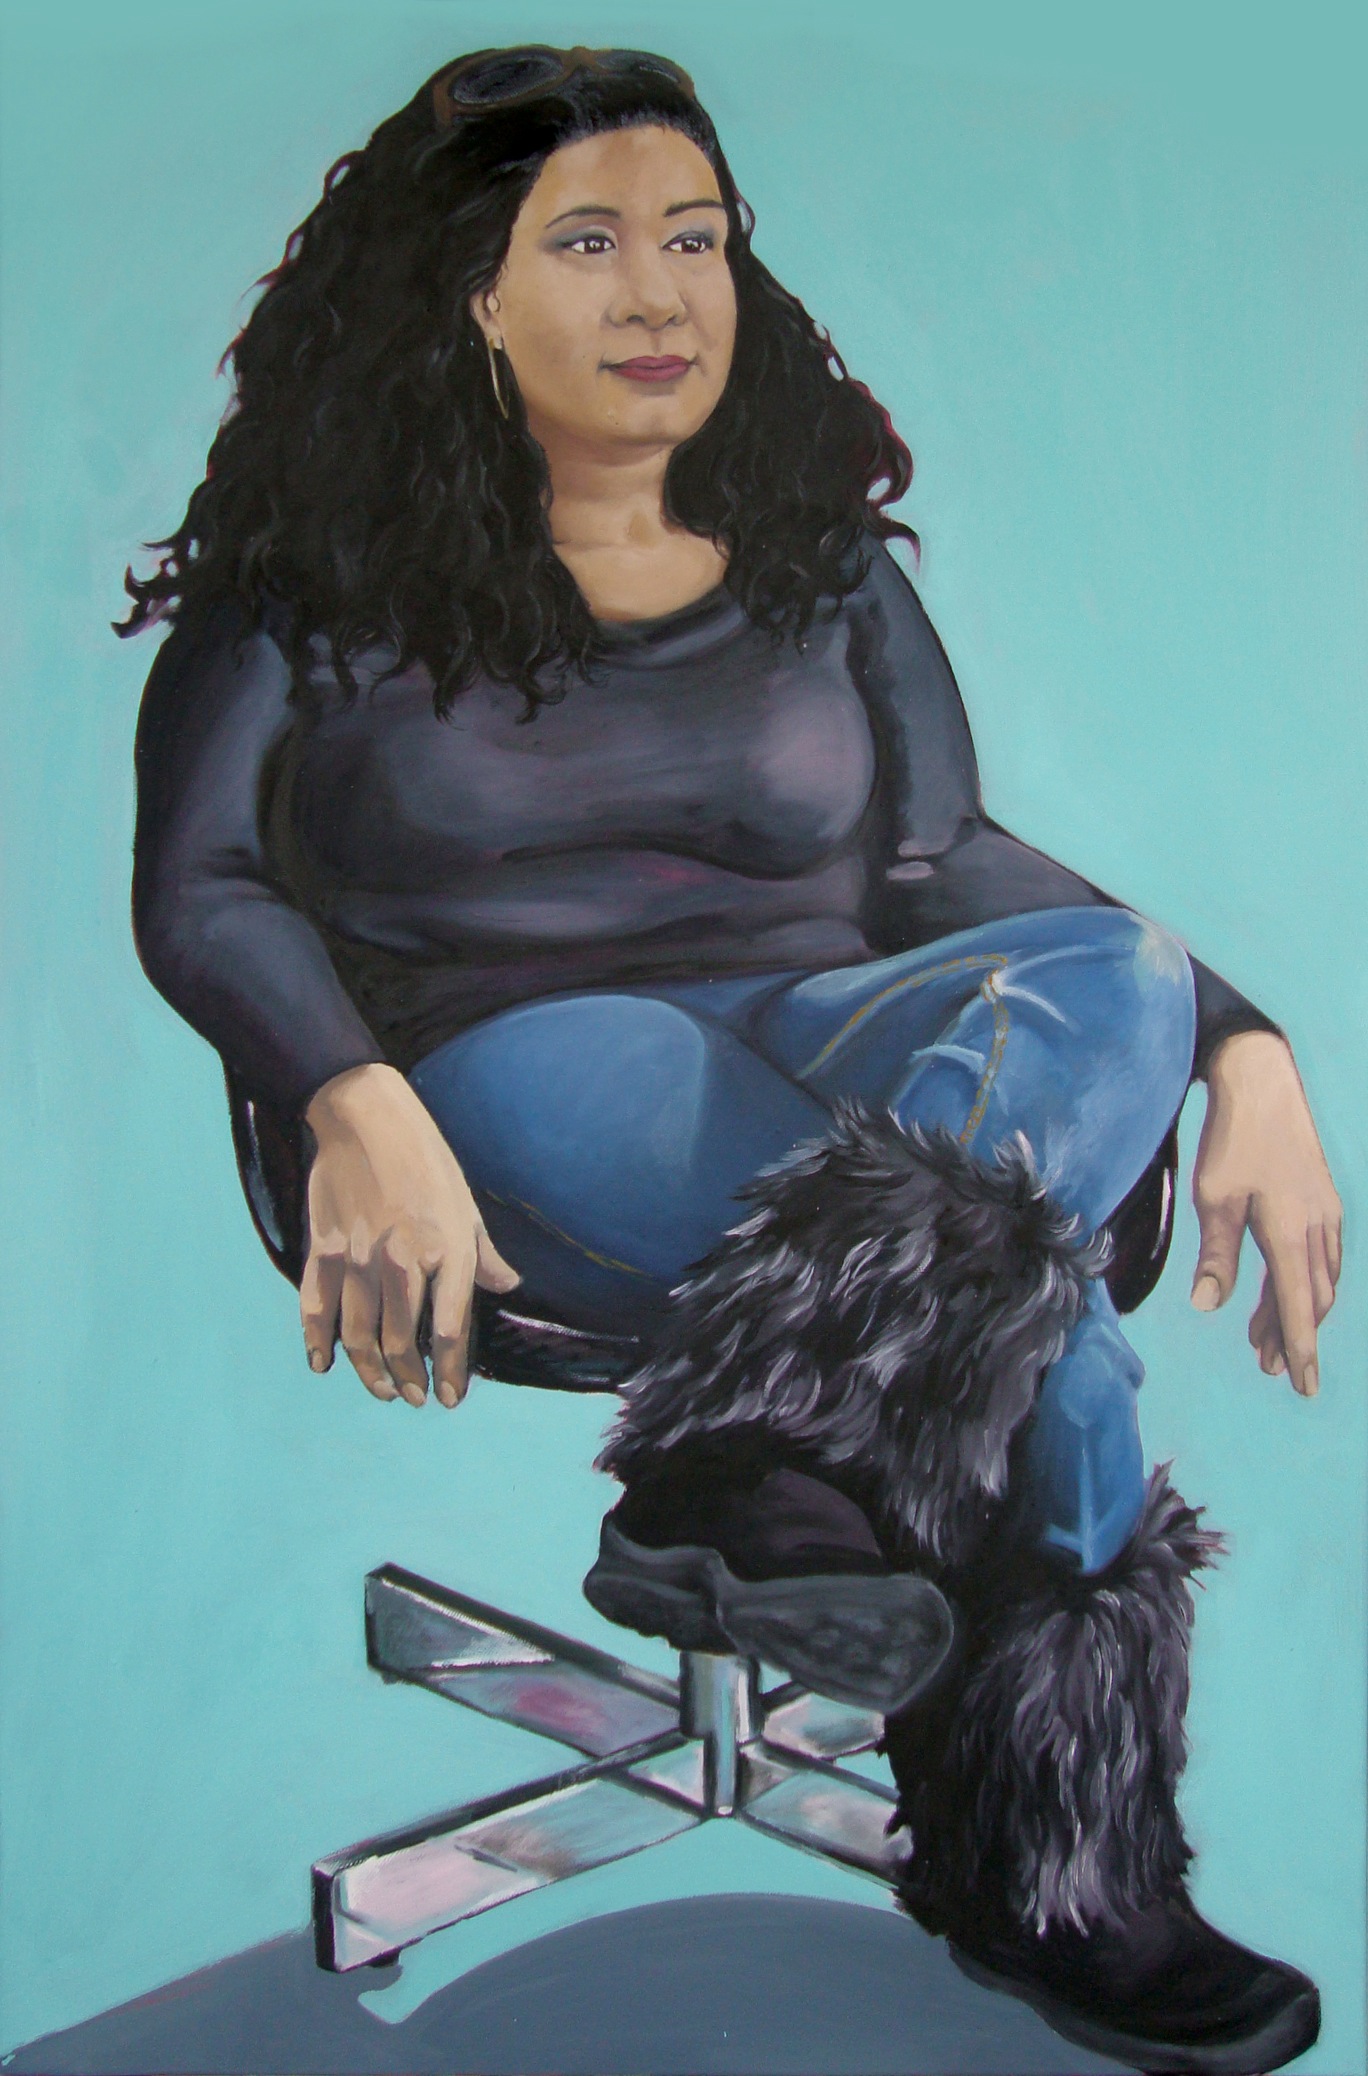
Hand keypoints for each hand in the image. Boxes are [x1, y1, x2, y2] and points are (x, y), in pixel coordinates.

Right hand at [300, 1062, 520, 1407]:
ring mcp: (359, 1259)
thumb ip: (485, 1254)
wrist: (366, 1117)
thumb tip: (507, 1286)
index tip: (451, 1398)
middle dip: (410, 1380)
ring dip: (371, 1372)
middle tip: (416, 1397)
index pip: (451, 1331)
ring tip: (383, 1389)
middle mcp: (403, 1262)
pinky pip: (317, 1308)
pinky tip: (324, 1363)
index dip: (451, 1373)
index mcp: (447, 1251)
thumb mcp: (467, 1204)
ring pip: (360, 1336)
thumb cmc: (425, 1158)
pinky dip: (317, 1341)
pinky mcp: (325, 1250)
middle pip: (402, 1343)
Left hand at [1189, 1030, 1341, 1395]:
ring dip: (1295, 1311)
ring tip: (1263, 1338)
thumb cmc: (1234, 1139)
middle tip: (1269, 1367)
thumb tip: (1208, 1305)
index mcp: (1290, 1234)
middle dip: (1292, 1336)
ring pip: (1318, 1279)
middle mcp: (1317, 1228)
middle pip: (1311, 1299)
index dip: (1300, 1350)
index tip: (1302, 1386)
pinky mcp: (1322, 1200)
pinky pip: (1322, 1257)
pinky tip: (1287, 1289)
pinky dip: (1304, 1283)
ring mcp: (1324, 1213)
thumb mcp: (1214, 1198)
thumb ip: (1217, 1255)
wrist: (1263, 1083)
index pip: (1298, 1307)